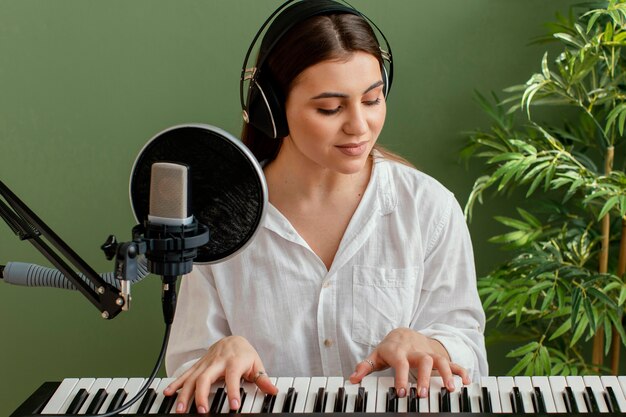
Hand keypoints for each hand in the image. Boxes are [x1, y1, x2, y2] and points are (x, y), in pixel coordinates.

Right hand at [163, 336, 277, 413]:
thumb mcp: (257, 364)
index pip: (233, 378)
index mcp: (234, 362)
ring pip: (192, 378)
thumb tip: (274, 391)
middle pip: (206, 378)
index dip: (233, 392)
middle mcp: (217, 362)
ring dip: (184, 393)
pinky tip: (168, 393)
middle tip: (202, 411)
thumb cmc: (245, 354)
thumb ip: (263, 379)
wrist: (233, 339)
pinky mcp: (198, 365)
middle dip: (201, 395)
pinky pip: (185, 374)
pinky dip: (175, 383)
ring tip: (180, 409)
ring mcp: (205, 363)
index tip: (234, 406)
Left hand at [349, 328, 469, 397]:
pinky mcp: (439, 356)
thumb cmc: (389, 348)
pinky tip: (466, 382)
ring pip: (440, 360)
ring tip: (450, 389)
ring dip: (446, 374)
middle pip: (423, 360)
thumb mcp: (376, 356)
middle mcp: (415, 351)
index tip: (402, 392)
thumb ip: (365, 367)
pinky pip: (453, 362)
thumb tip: (352, 379)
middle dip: (424, 378)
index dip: (401, 377)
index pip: (400, 363)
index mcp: (399, 351)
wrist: (404, 333)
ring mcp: (429, 353)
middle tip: (423, 395)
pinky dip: (461, 371)